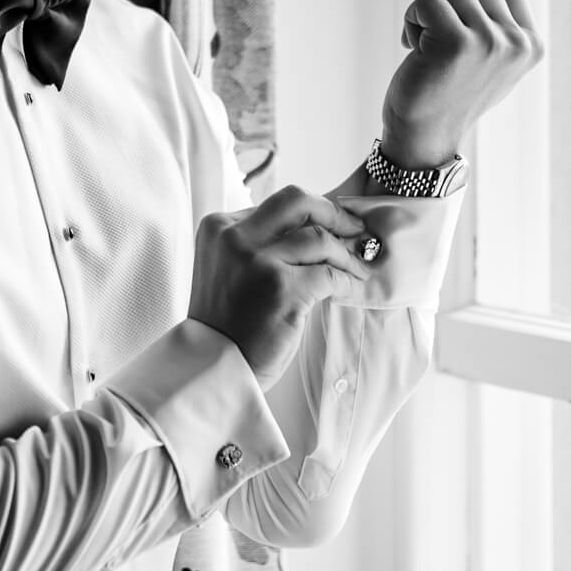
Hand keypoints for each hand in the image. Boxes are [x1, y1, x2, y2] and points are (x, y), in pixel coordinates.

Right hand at [187, 186, 372, 389]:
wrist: (214, 369)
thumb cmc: (229, 321)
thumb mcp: (231, 266)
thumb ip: (262, 240)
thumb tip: (319, 222)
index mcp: (219, 227)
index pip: (278, 205)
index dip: (313, 213)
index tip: (334, 225)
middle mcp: (234, 237)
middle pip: (298, 201)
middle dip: (334, 213)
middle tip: (355, 230)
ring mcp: (257, 261)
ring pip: (319, 237)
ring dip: (346, 254)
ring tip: (356, 268)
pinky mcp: (281, 289)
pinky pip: (328, 274)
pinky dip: (346, 280)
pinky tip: (349, 288)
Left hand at [379, 0, 544, 168]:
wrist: (424, 136)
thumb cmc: (451, 93)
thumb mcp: (492, 60)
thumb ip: (502, 23)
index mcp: (532, 45)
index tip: (458, 29)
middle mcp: (516, 43)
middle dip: (446, 1)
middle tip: (434, 36)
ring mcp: (489, 42)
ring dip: (426, 9)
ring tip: (423, 42)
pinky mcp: (456, 43)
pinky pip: (428, 0)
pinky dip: (412, 17)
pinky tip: (412, 46)